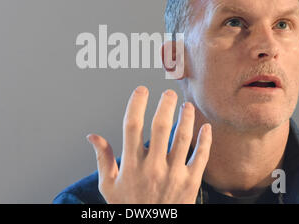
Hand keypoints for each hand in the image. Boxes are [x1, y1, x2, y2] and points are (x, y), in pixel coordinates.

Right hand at [86, 86, 211, 203]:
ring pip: (182, 138)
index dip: (136, 104)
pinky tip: (206, 127)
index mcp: (131, 165)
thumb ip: (102, 159)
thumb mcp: (109, 186)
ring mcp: (174, 175)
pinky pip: (201, 157)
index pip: (131, 126)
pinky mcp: (191, 184)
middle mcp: (152, 168)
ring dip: (186, 118)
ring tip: (186, 105)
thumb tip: (92, 136)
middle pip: (160, 127)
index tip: (140, 90)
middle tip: (167, 93)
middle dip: (164, 105)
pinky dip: (205, 141)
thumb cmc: (128, 207)